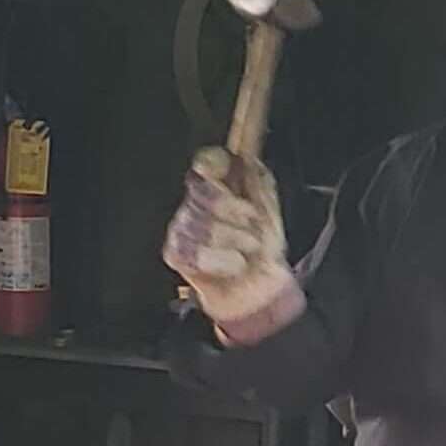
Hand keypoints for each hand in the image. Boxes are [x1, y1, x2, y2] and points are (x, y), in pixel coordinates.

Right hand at [162, 145, 302, 334]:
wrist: (259, 290)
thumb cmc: (262, 252)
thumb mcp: (270, 213)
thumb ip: (259, 181)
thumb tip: (248, 155)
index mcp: (218, 189)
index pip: (208, 161)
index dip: (217, 161)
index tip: (231, 164)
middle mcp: (195, 204)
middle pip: (209, 192)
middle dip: (240, 214)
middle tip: (254, 232)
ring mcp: (181, 228)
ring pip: (208, 226)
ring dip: (238, 244)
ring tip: (245, 253)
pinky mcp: (175, 252)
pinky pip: (200, 252)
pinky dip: (225, 263)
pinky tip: (231, 266)